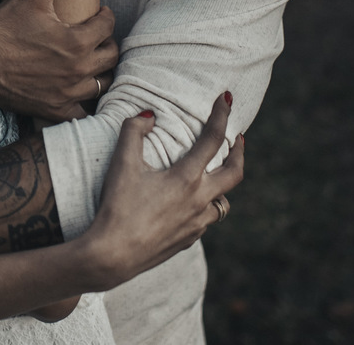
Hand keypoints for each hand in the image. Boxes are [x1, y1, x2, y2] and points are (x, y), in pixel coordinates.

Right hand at [0, 0, 118, 120]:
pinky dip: (85, 104)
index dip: (104, 16)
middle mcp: (78, 70)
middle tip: (95, 36)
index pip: (108, 26)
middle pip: (111, 56)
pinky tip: (78, 92)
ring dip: (100, 72)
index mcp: (78, 41)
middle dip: (106, 43)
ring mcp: (67, 93)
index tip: (98, 13)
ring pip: (102, 84)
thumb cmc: (4, 26)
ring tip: (90, 61)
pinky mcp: (54, 110)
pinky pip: (83, 113)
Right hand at [80, 93, 244, 290]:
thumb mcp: (121, 164)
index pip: (213, 138)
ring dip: (221, 185)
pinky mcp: (188, 240)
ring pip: (222, 202)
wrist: (113, 255)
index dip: (222, 114)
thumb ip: (133, 132)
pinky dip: (204, 207)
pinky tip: (190, 205)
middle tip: (239, 139)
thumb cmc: (118, 207)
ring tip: (213, 175)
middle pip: (235, 173)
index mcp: (187, 178)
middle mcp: (199, 201)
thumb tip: (147, 114)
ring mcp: (197, 224)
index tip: (227, 98)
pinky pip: (206, 220)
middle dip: (240, 152)